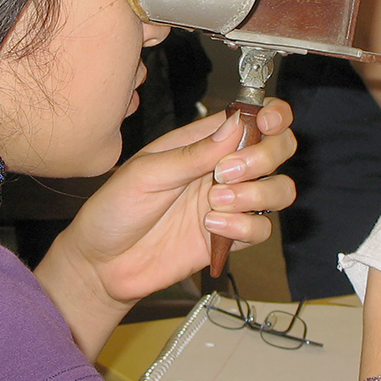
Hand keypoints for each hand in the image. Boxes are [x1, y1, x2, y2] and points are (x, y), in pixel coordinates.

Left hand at [35, 99, 295, 351]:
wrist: (102, 264)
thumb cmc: (115, 209)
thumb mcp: (146, 173)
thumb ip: (193, 153)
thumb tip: (235, 124)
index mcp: (202, 142)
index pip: (252, 118)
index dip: (272, 116)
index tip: (265, 125)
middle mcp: (222, 168)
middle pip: (278, 150)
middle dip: (265, 157)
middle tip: (227, 172)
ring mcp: (229, 203)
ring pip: (279, 190)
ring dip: (257, 194)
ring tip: (215, 202)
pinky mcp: (229, 238)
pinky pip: (261, 229)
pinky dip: (244, 227)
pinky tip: (211, 230)